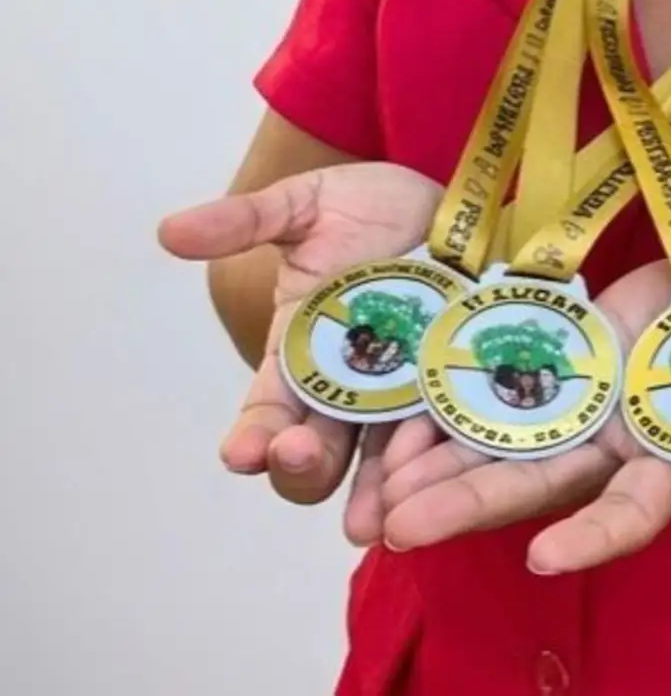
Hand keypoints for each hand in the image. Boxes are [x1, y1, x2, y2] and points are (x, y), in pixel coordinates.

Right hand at [158, 163, 441, 512]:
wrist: (447, 201)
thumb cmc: (369, 207)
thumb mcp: (305, 206)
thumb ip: (245, 222)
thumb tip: (170, 229)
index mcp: (296, 359)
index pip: (265, 413)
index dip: (251, 436)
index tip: (241, 451)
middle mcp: (346, 392)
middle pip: (315, 456)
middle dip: (303, 467)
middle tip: (303, 458)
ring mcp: (403, 397)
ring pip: (379, 467)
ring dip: (371, 494)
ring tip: (373, 514)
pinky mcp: (457, 391)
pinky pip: (445, 440)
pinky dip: (436, 465)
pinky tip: (437, 481)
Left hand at [376, 259, 670, 573]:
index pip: (629, 512)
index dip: (590, 537)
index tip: (541, 558)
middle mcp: (615, 443)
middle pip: (537, 486)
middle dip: (469, 508)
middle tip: (397, 531)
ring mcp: (584, 400)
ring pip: (503, 445)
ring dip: (440, 469)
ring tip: (373, 497)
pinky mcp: (564, 352)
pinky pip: (499, 385)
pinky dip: (449, 409)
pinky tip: (396, 429)